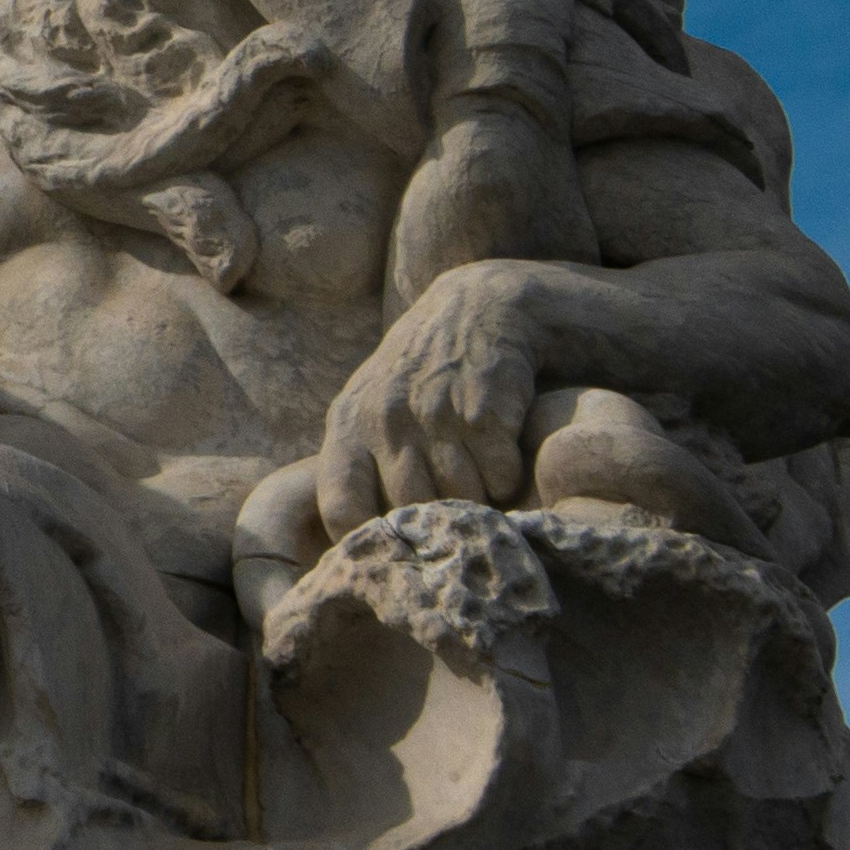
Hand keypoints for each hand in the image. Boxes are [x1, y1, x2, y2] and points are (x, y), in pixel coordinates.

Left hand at [314, 263, 540, 532]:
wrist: (480, 306)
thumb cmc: (422, 371)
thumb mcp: (371, 405)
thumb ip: (357, 462)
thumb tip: (355, 541)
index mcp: (348, 423)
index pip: (341, 509)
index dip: (368, 538)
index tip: (396, 543)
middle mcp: (384, 419)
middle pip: (409, 511)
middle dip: (435, 522)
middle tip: (455, 512)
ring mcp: (433, 413)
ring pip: (459, 500)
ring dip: (477, 501)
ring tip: (480, 478)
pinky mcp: (483, 410)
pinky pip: (499, 478)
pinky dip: (507, 477)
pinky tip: (504, 454)